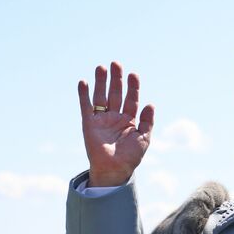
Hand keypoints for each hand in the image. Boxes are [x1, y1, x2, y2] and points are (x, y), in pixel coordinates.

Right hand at [78, 62, 155, 187]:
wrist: (115, 169)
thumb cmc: (131, 157)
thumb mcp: (144, 138)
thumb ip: (147, 122)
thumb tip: (150, 104)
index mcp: (129, 120)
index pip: (131, 99)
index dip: (132, 87)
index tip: (134, 74)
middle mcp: (115, 117)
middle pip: (115, 93)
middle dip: (116, 79)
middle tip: (116, 64)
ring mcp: (101, 119)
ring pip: (101, 96)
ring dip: (101, 82)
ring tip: (101, 67)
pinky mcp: (89, 123)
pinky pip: (85, 106)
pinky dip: (84, 94)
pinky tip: (84, 82)